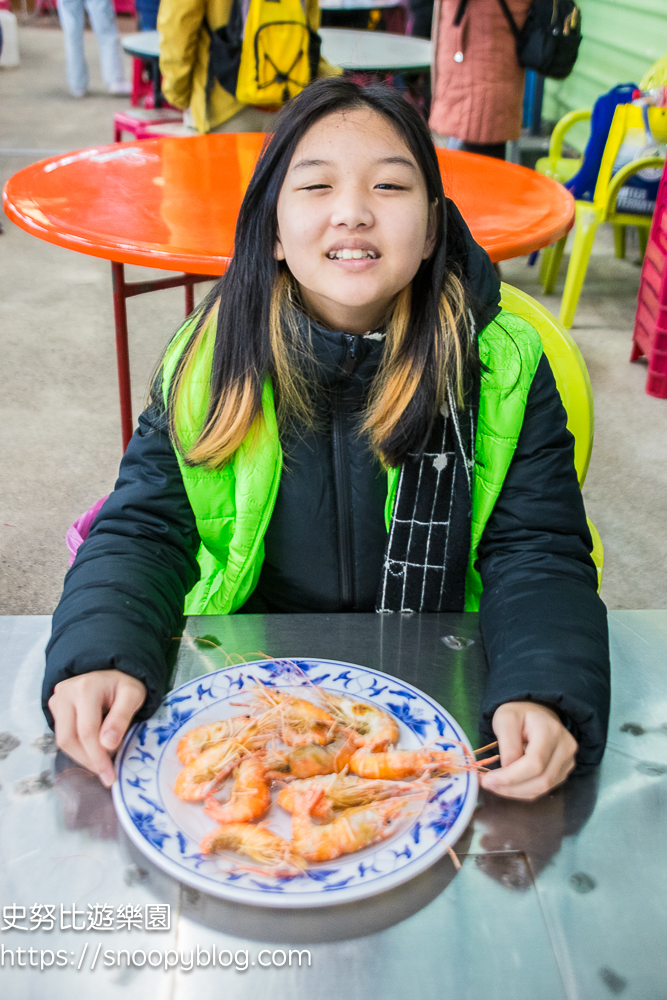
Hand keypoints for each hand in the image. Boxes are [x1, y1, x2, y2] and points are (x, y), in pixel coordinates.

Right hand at [49, 671, 146, 787]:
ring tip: (102, 762)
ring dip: (82, 756)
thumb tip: (108, 745)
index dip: (98, 757)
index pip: (87, 731)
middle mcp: (66, 692)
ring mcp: (57, 699)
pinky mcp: (54, 706)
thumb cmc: (125, 685)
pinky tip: (93, 750)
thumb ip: (121, 718)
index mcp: (87, 687)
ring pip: (62, 740)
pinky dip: (78, 747)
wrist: (112, 671)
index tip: (110, 776)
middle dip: (88, 760)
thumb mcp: (133, 696)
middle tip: (106, 772)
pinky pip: (62, 734)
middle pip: (69, 738)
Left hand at [480, 701, 576, 800]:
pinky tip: (509, 784)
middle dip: (511, 788)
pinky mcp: (564, 772)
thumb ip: (507, 745)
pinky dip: (524, 790)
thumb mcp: (505, 719)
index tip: (488, 780)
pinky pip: (544, 789)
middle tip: (488, 785)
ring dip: (516, 792)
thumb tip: (507, 771)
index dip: (511, 777)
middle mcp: (566, 747)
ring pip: (543, 788)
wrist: (537, 714)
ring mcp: (568, 761)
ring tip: (496, 785)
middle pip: (542, 780)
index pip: (535, 763)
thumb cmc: (519, 714)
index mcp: (551, 731)